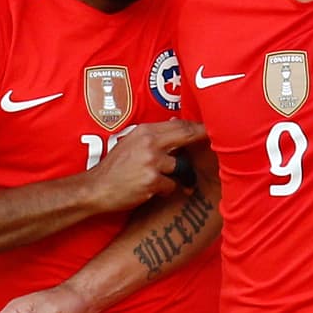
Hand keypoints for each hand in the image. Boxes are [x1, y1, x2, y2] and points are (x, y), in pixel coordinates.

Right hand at [85, 119, 206, 212]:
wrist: (96, 188)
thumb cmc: (115, 167)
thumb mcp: (131, 143)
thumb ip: (154, 135)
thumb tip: (177, 122)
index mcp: (145, 131)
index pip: (180, 125)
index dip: (198, 127)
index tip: (211, 129)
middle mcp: (150, 143)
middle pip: (187, 136)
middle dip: (202, 140)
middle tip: (216, 145)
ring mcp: (152, 162)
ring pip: (182, 166)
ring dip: (177, 175)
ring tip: (163, 180)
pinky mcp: (152, 181)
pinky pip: (172, 185)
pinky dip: (166, 190)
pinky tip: (152, 190)